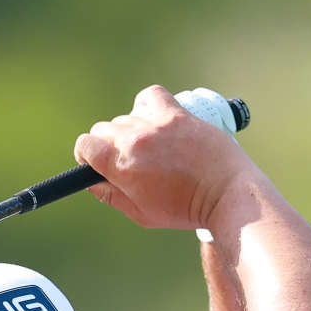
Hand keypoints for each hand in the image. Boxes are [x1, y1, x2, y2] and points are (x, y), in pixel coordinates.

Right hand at [75, 85, 258, 231]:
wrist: (225, 192)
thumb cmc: (185, 208)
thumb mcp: (141, 214)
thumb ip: (110, 195)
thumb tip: (90, 180)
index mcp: (123, 167)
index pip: (85, 144)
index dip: (87, 155)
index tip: (97, 162)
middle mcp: (136, 140)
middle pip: (103, 130)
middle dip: (109, 146)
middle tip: (130, 162)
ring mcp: (156, 124)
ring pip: (126, 117)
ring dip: (132, 131)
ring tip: (152, 149)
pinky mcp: (177, 113)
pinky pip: (150, 96)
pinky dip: (147, 106)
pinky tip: (155, 121)